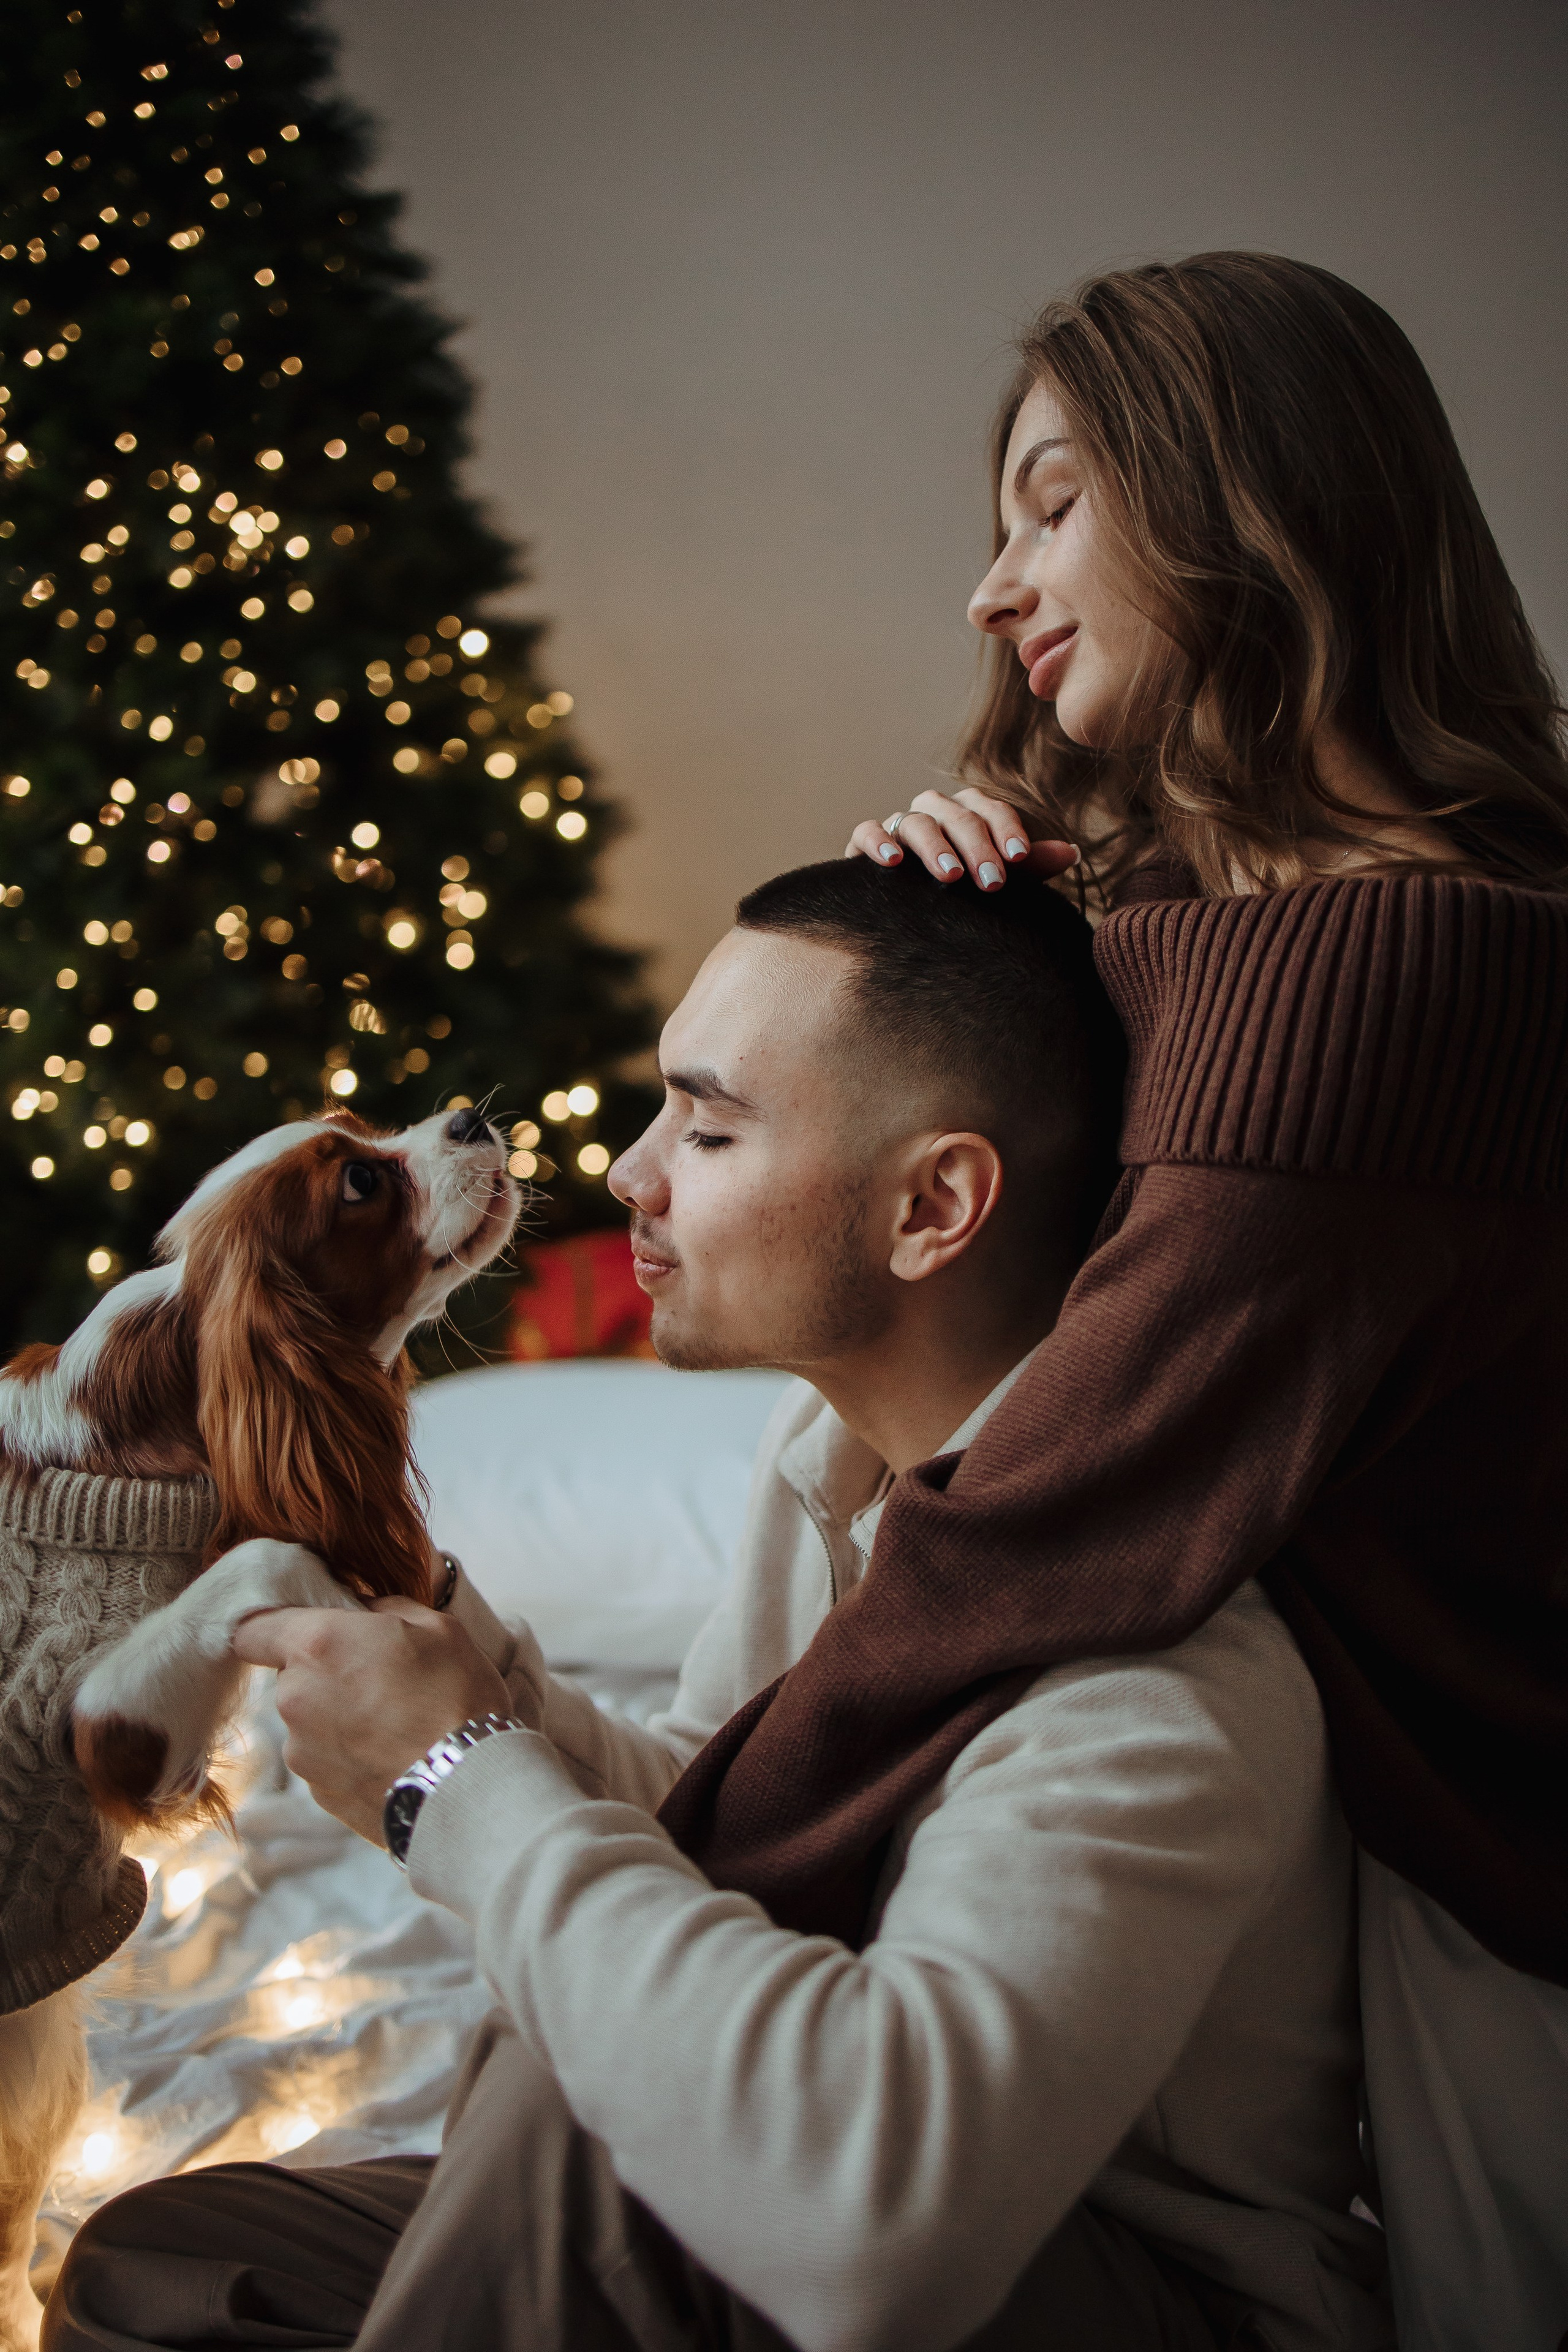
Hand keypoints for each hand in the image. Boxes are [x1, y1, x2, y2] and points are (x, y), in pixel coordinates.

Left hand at [232, 1598, 512, 1843]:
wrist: (468, 1787)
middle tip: (380, 1676)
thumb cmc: (456, 1698)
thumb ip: (386, 1609)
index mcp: (317, 1645)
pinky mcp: (319, 1793)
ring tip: (395, 1724)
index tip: (305, 1629)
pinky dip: (350, 1755)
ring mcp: (301, 1752)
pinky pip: (325, 1760)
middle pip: (290, 1676)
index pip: (253, 1630)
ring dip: (338, 1716)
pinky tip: (393, 1756)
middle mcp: (295, 1698)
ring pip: (308, 1720)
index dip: (275, 1628)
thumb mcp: (437, 1627)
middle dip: (326, 1672)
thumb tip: (365, 1612)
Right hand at [847, 786, 1080, 889]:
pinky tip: (893, 862)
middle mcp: (935, 813)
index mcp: (969, 814)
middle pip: (957, 814)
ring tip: (950, 876)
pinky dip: (878, 841)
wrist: (906, 917)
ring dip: (935, 847)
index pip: (990, 809)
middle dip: (977, 846)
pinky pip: (867, 830)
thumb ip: (1029, 865)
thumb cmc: (961, 894)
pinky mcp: (864, 844)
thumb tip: (1073, 853)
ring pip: (916, 821)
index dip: (1006, 829)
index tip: (1019, 858)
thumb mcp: (997, 877)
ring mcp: (899, 826)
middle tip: (992, 882)